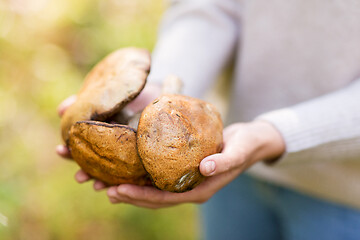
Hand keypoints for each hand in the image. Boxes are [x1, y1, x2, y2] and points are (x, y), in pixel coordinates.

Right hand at [55, 83, 161, 189]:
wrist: (173, 93)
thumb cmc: (145, 93)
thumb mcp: (118, 94)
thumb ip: (90, 100)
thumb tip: (61, 110)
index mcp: (109, 135)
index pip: (86, 146)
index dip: (71, 151)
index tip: (59, 150)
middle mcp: (120, 149)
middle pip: (99, 165)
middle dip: (86, 171)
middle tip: (78, 176)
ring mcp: (137, 158)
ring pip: (119, 176)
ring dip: (106, 182)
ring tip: (97, 186)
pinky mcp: (156, 166)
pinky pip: (145, 184)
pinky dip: (133, 190)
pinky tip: (119, 190)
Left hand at [107, 121, 284, 207]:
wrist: (251, 142)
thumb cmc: (245, 145)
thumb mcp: (238, 151)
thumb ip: (224, 161)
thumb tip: (204, 169)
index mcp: (200, 190)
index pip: (166, 198)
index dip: (141, 196)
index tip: (119, 190)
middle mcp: (189, 189)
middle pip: (154, 198)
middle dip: (128, 195)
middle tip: (102, 188)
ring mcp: (185, 182)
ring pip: (153, 190)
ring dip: (130, 188)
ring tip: (105, 184)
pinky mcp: (182, 171)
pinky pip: (157, 177)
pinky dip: (140, 176)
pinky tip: (125, 171)